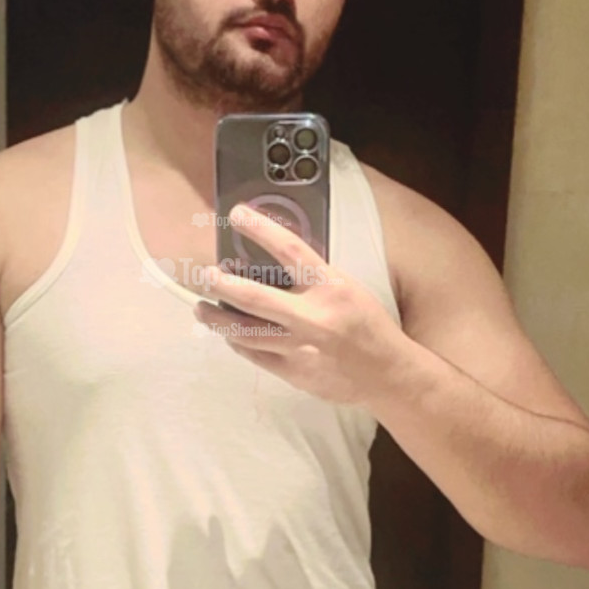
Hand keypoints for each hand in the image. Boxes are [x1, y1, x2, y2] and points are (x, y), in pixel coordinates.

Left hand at [194, 203, 406, 405]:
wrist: (386, 373)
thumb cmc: (367, 323)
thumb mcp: (346, 288)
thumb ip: (311, 277)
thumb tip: (270, 259)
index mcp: (330, 287)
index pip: (290, 250)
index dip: (261, 229)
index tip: (237, 214)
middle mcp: (312, 317)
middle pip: (255, 298)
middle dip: (223, 285)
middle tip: (206, 275)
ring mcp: (300, 349)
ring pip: (246, 332)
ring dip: (217, 319)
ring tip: (202, 309)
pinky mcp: (293, 374)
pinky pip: (254, 355)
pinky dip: (237, 342)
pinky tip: (228, 334)